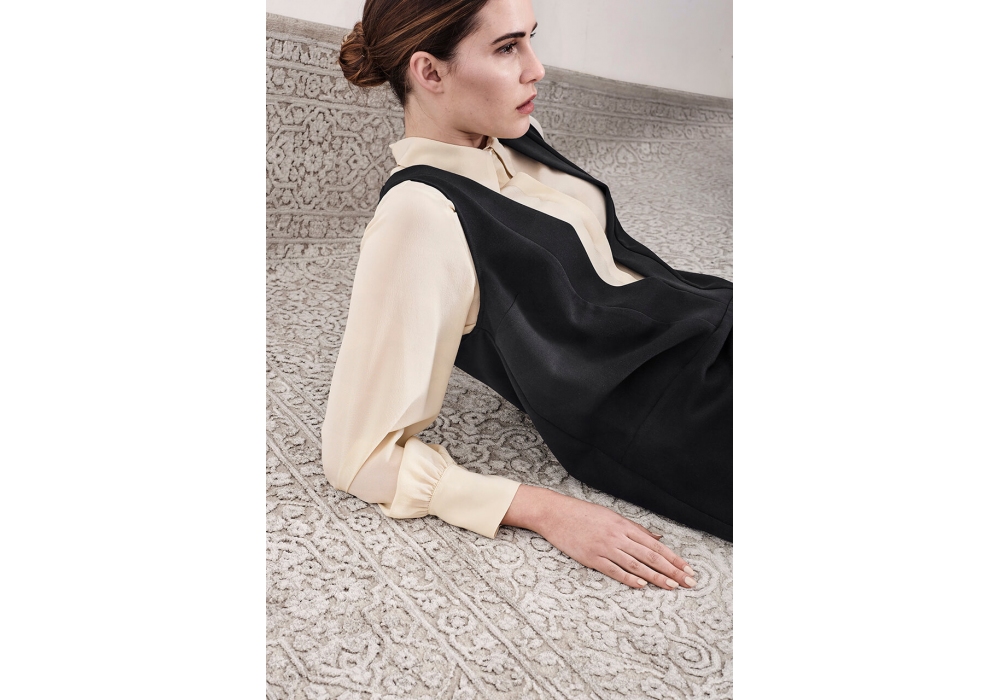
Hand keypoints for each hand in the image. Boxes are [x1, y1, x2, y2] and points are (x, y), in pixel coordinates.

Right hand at [503, 485, 695, 589]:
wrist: (555, 513)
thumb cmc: (583, 514)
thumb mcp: (612, 516)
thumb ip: (635, 528)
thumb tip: (657, 536)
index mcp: (624, 525)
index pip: (655, 544)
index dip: (673, 558)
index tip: (688, 569)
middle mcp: (617, 536)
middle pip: (650, 556)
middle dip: (672, 570)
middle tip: (688, 582)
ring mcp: (604, 548)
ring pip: (636, 565)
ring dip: (656, 577)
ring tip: (671, 587)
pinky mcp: (591, 558)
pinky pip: (614, 570)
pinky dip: (629, 578)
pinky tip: (642, 585)